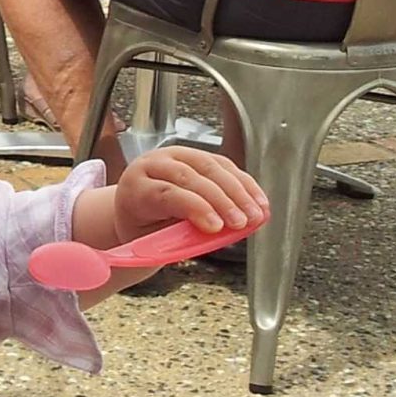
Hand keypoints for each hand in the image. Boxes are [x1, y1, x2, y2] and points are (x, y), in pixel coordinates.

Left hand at [111, 145, 265, 241]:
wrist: (136, 211)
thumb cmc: (144, 230)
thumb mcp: (153, 241)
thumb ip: (180, 238)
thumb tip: (217, 235)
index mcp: (136, 188)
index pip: (166, 193)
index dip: (194, 208)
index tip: (216, 227)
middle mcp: (153, 165)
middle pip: (191, 176)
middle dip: (221, 200)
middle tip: (241, 223)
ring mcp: (176, 155)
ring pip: (211, 166)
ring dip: (239, 191)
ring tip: (257, 215)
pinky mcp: (197, 155)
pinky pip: (224, 165)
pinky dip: (244, 184)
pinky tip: (259, 202)